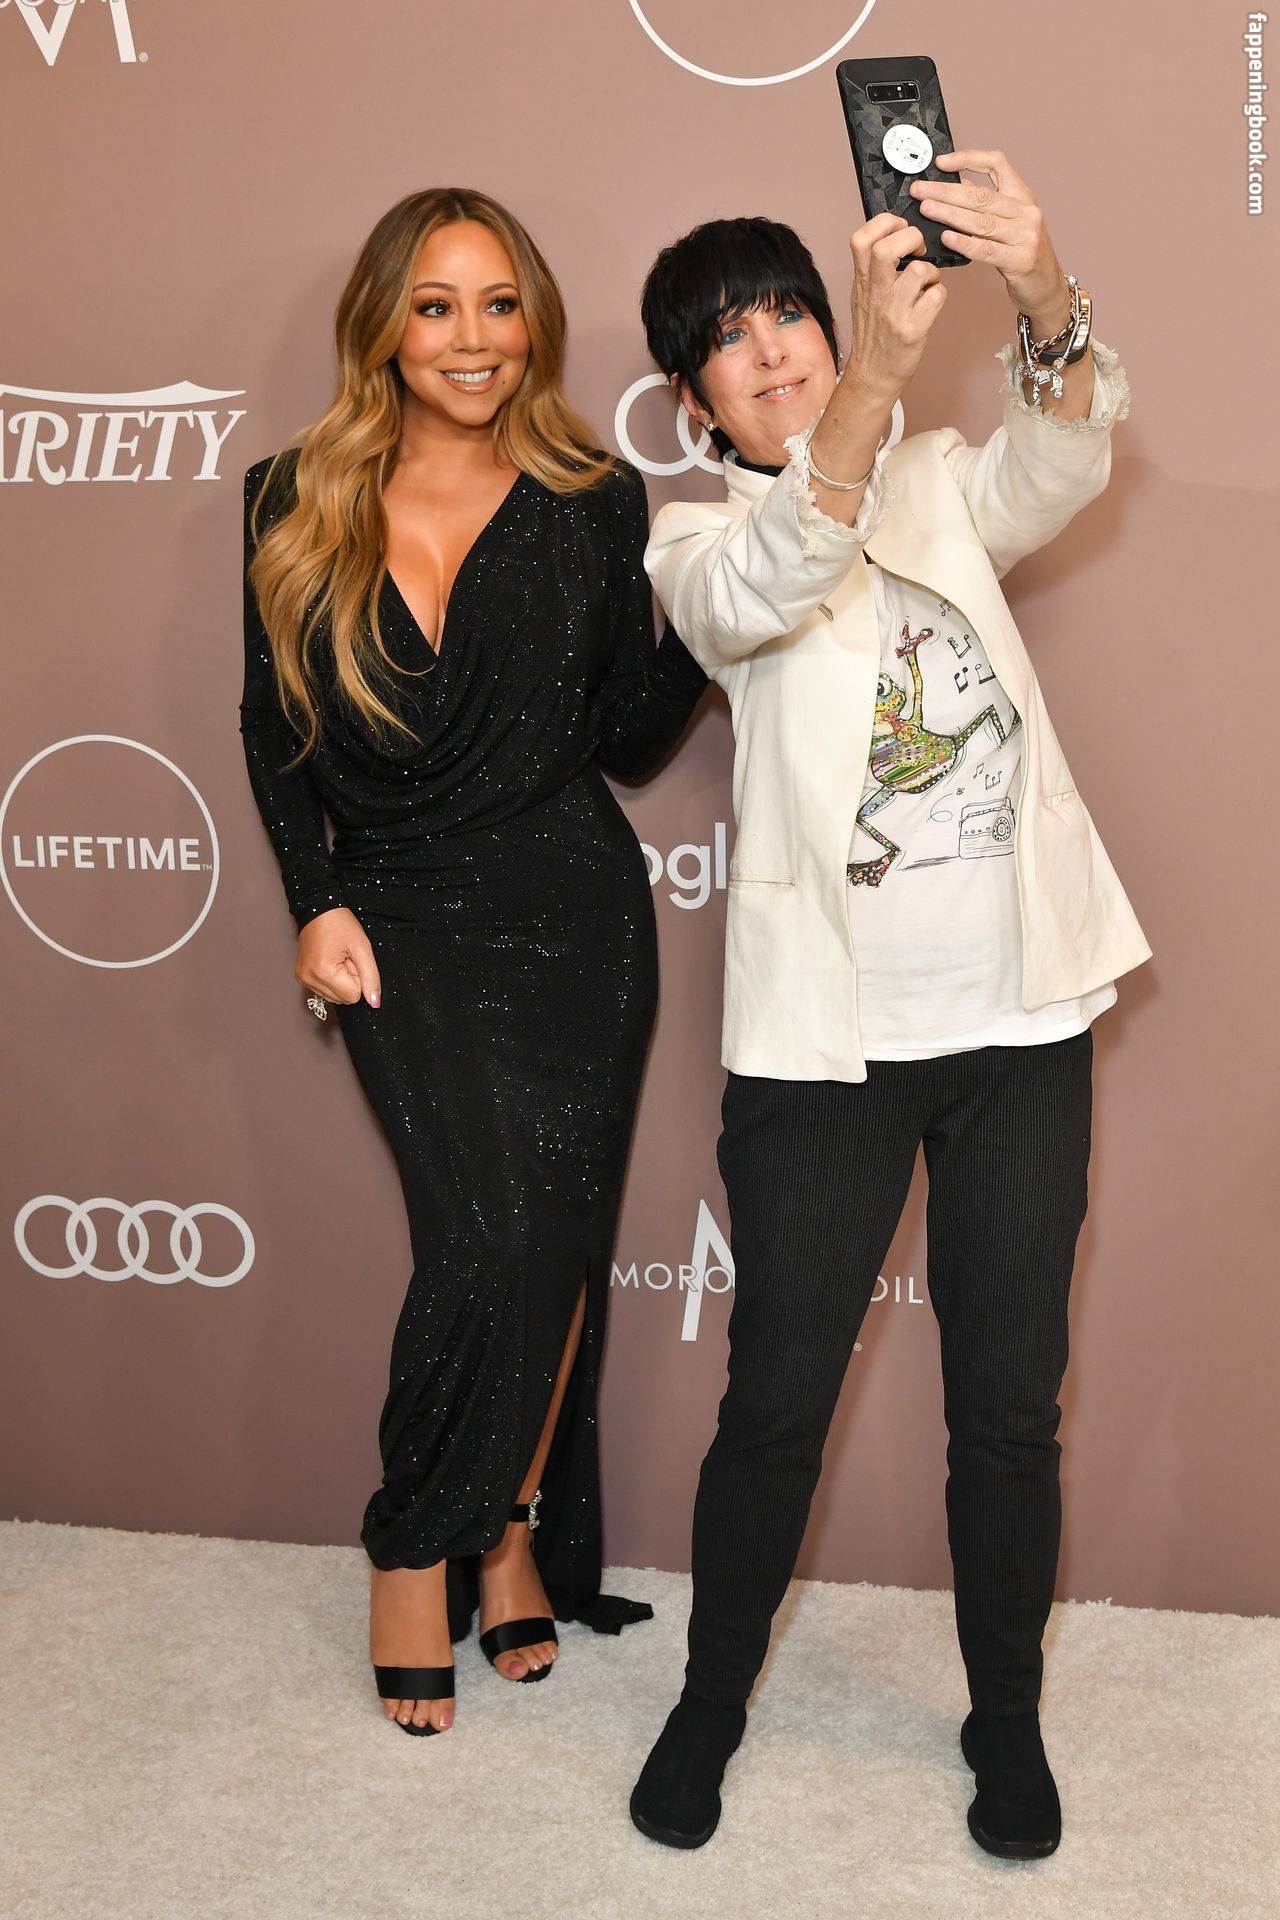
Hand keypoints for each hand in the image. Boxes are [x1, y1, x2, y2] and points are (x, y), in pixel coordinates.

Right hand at [296, 907, 380, 1007]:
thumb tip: (374, 1002)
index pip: (353, 996)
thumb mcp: (362, 947)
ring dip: (341, 980)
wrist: (319, 909)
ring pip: (335, 997)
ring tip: (337, 957)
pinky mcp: (302, 977)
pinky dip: (332, 979)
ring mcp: (303, 979)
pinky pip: (325, 991)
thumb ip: (371, 977)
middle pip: (343, 999)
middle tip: (345, 957)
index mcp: (323, 972)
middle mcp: (309, 979)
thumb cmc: (340, 924)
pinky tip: (330, 960)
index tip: (352, 959)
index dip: (358, 977)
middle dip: (350, 980)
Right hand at [842, 213, 947, 407]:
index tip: (899, 230)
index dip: (885, 223)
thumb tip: (895, 237)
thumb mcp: (863, 296)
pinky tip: (931, 303)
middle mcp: (875, 294)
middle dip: (911, 238)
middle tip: (918, 250)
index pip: (861, 237)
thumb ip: (874, 268)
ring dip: (931, 270)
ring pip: (919, 270)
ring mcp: (894, 313)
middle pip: (887, 248)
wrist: (872, 377)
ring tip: (927, 282)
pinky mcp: (912, 330)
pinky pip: (937, 296)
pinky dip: (939, 294)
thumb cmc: (873, 334)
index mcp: (862, 281)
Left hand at [910, 150, 1070, 333]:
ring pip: (981, 220)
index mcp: (1022, 195)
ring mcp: (1025, 235)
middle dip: (945, 190)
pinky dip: (964, 243)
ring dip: (950, 213)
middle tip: (919, 190)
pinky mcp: (1021, 260)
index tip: (941, 162)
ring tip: (926, 209)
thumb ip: (984, 204)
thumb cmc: (1021, 252)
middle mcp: (1026, 211)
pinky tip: (946, 238)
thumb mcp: (1008, 221)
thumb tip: (950, 187)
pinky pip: (987, 249)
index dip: (968, 158)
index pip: (997, 163)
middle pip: (981, 195)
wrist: (1046, 286)